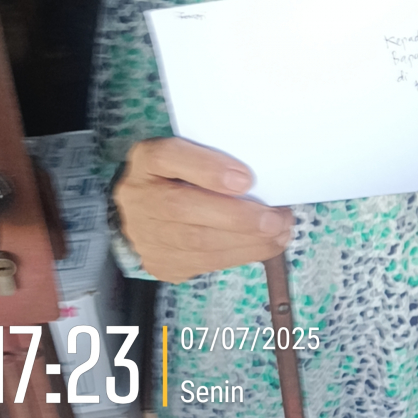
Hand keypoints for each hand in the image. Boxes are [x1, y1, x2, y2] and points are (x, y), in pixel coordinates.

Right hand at [113, 137, 294, 282]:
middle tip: (276, 219)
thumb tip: (259, 180)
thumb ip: (216, 159)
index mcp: (147, 159)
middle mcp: (138, 197)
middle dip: (238, 218)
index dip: (207, 169)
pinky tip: (262, 247)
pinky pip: (201, 263)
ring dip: (246, 242)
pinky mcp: (159, 263)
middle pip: (183, 208)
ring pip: (195, 243)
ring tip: (279, 234)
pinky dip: (238, 256)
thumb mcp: (193, 154)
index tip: (246, 180)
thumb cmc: (183, 176)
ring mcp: (145, 234)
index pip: (168, 156)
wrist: (146, 212)